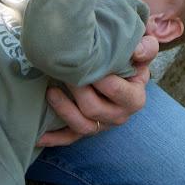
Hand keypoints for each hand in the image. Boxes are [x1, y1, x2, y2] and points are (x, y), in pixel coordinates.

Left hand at [37, 35, 157, 146]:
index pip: (119, 92)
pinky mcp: (86, 127)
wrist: (123, 65)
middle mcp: (119, 115)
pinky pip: (70, 137)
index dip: (102, 80)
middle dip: (77, 90)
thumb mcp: (143, 47)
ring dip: (64, 110)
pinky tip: (38, 136)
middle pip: (95, 109)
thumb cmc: (130, 54)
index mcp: (135, 97)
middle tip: (65, 70)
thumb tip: (136, 52)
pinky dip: (54, 138)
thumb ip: (146, 47)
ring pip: (82, 126)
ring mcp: (101, 123)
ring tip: (51, 91)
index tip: (89, 62)